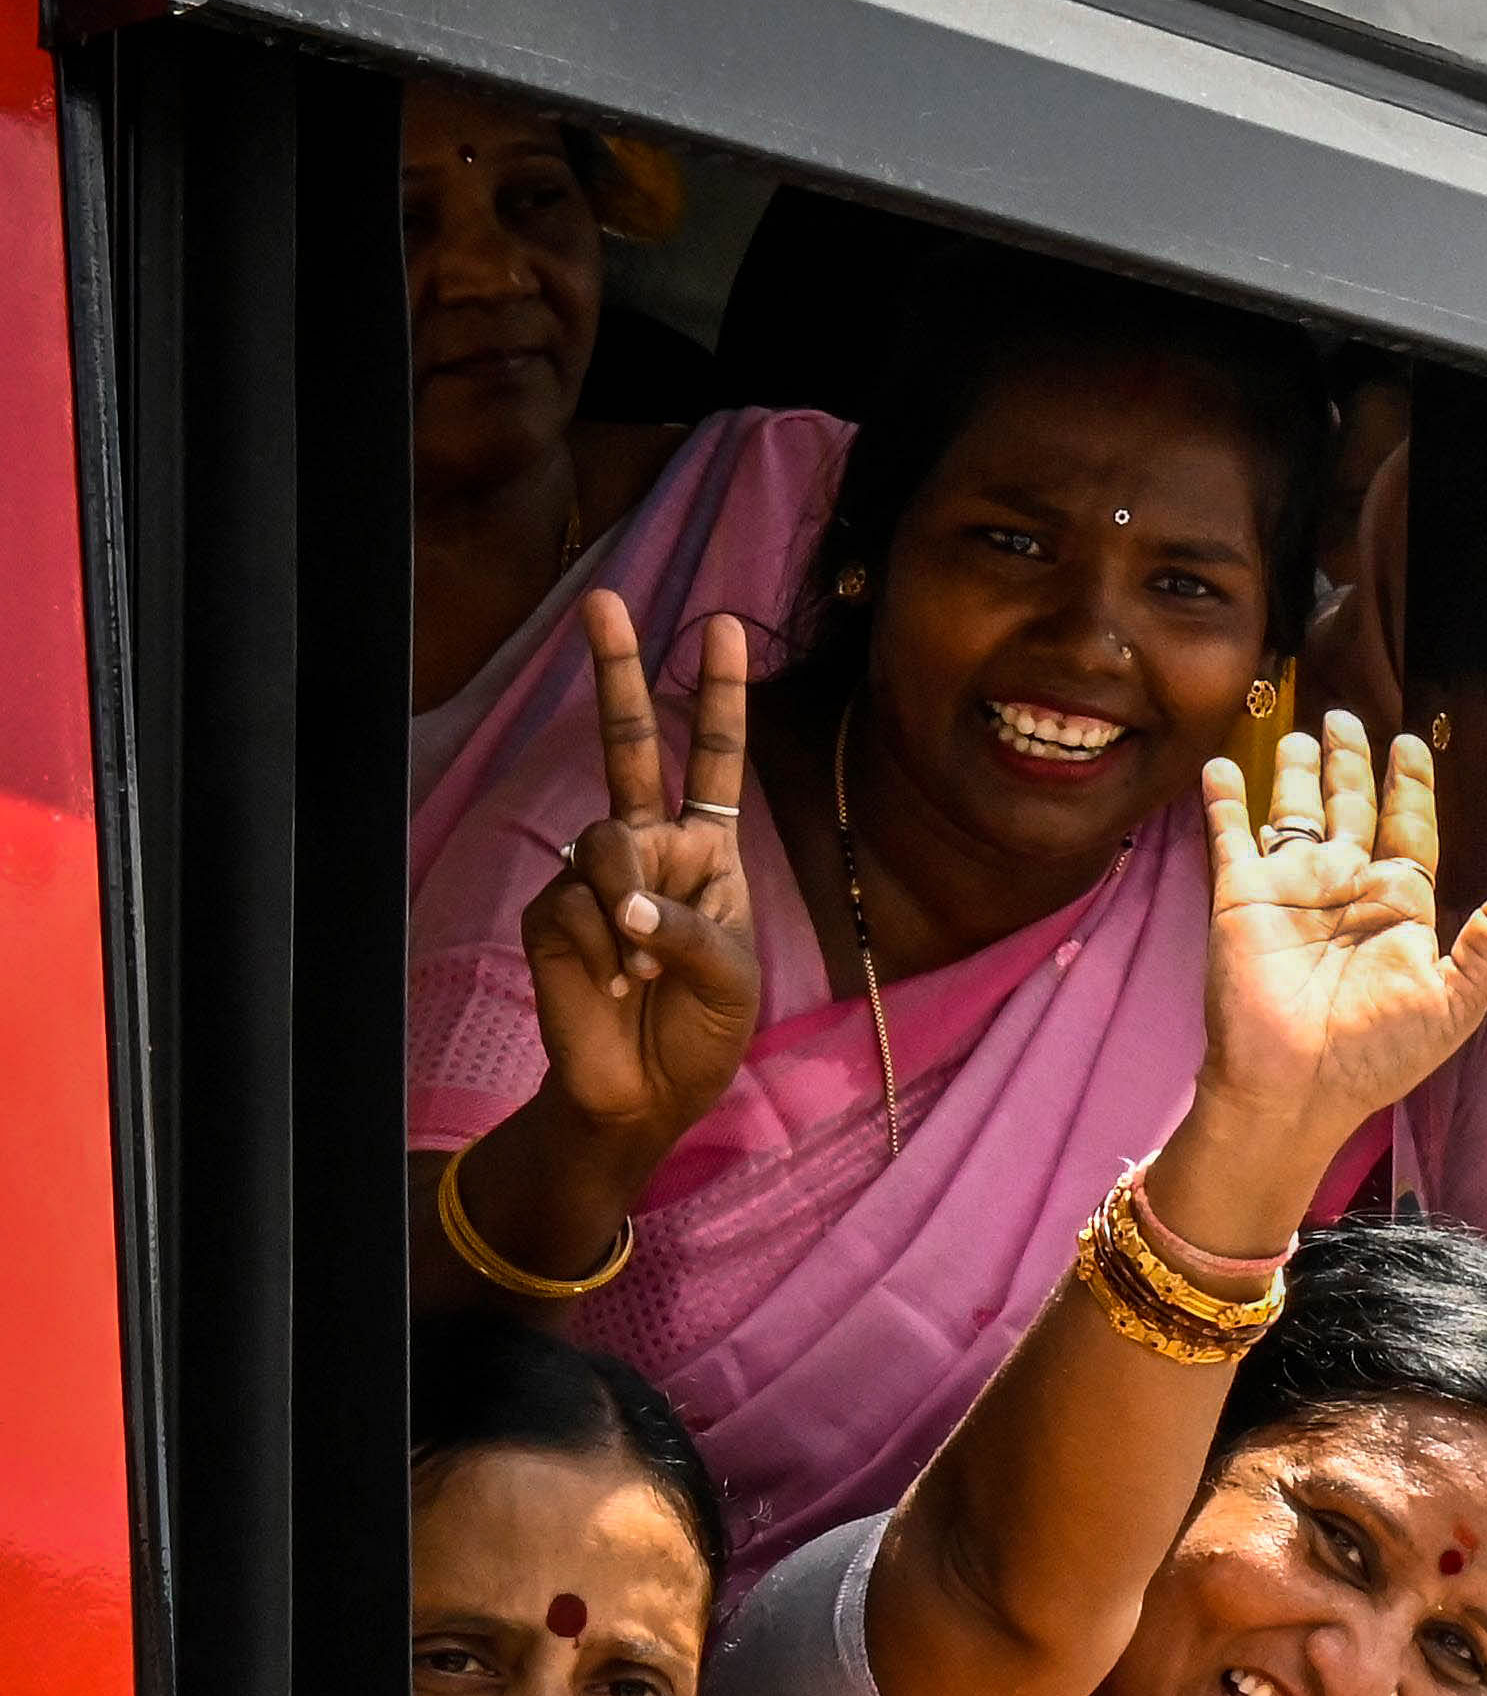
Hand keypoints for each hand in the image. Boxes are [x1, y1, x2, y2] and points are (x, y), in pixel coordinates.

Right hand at [519, 593, 761, 1149]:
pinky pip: (576, 905)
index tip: (724, 627)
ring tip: (645, 968)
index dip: (716, 697)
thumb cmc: (699, 1032)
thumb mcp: (729, 976)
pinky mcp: (549, 911)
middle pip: (626, 748)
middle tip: (605, 601)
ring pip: (606, 845)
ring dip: (633, 911)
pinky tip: (611, 984)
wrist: (643, 1094)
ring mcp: (592, 875)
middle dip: (616, 672)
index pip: (711, 763)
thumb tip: (623, 897)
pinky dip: (603, 948)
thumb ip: (689, 924)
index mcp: (706, 854)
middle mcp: (648, 849)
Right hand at [1185, 725, 1486, 1196]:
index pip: (1410, 829)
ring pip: (1296, 811)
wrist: (1296, 1087)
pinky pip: (1232, 836)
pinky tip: (1225, 767)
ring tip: (1305, 733)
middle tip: (1350, 719)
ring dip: (1299, 773)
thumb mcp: (1457, 996)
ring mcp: (1292, 889)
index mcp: (1399, 908)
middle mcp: (1346, 890)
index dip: (1411, 788)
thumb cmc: (1378, 1057)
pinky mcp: (1241, 897)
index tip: (1412, 749)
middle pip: (1352, 808)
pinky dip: (1226, 801)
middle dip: (1352, 764)